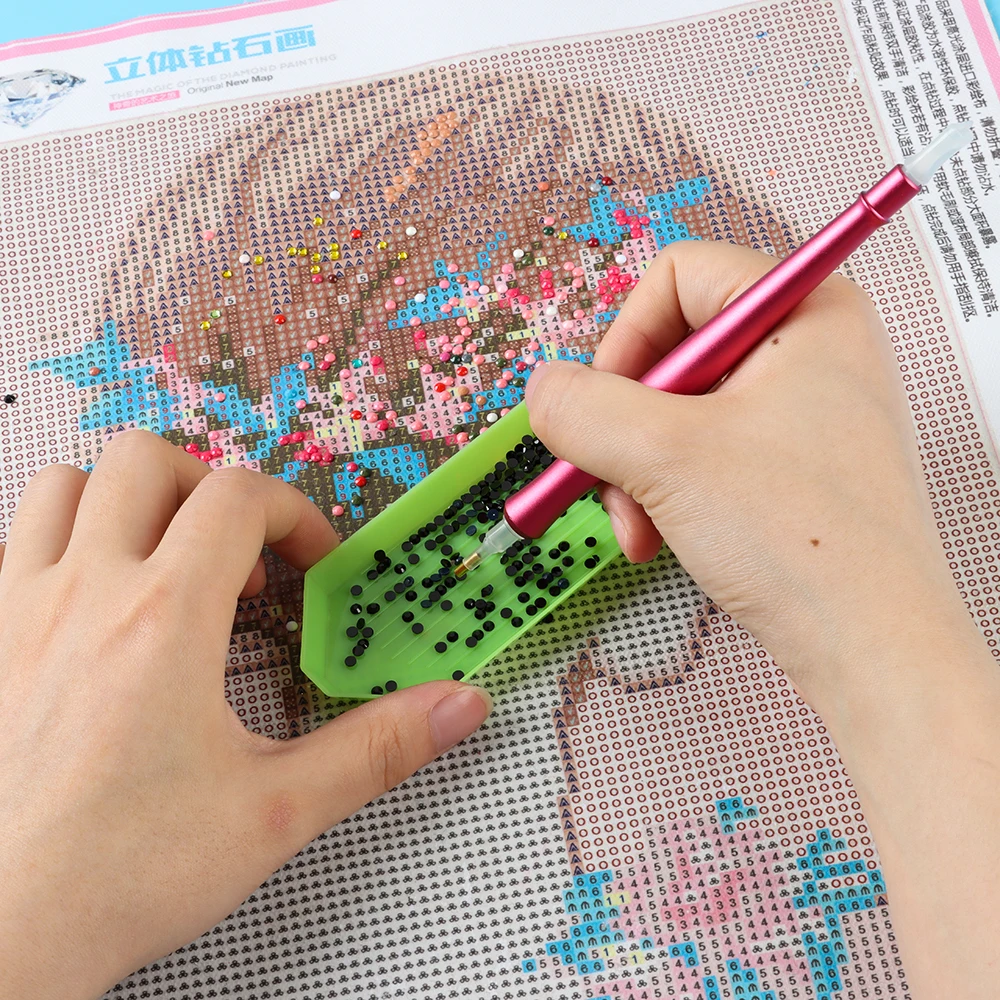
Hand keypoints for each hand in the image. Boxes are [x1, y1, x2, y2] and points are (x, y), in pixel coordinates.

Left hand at [0, 433, 490, 999]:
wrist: (1, 936)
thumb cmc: (120, 875)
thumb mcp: (276, 810)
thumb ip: (377, 747)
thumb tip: (456, 706)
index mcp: (166, 617)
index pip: (238, 496)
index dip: (293, 514)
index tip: (311, 565)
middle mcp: (86, 594)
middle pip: (148, 461)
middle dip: (210, 488)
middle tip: (240, 555)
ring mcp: (18, 611)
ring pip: (65, 485)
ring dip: (126, 500)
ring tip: (165, 557)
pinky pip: (12, 541)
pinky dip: (63, 540)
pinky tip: (96, 604)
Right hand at [526, 240, 999, 999]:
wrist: (874, 651)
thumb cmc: (795, 536)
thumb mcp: (666, 458)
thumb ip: (584, 409)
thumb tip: (543, 389)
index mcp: (808, 309)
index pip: (680, 276)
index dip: (625, 337)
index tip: (602, 409)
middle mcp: (814, 347)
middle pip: (674, 349)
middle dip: (626, 425)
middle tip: (609, 482)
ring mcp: (808, 410)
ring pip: (681, 411)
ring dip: (639, 470)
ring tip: (638, 530)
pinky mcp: (797, 467)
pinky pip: (707, 454)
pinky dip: (669, 493)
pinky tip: (661, 539)